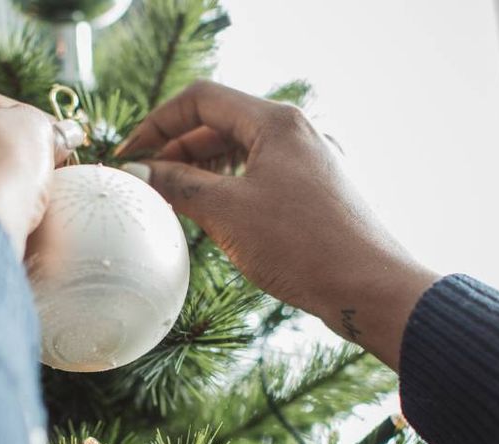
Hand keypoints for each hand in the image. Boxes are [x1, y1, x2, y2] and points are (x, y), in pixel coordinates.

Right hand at [119, 81, 440, 368]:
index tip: (129, 155)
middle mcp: (297, 132)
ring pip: (240, 151)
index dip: (156, 124)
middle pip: (220, 123)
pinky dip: (227, 187)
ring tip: (169, 198)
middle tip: (143, 182)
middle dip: (176, 149)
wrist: (369, 288)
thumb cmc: (302, 246)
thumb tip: (141, 172)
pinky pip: (259, 176)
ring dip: (200, 170)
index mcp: (277, 122)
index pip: (201, 99)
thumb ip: (178, 185)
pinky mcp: (315, 191)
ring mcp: (309, 161)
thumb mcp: (227, 213)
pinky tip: (209, 213)